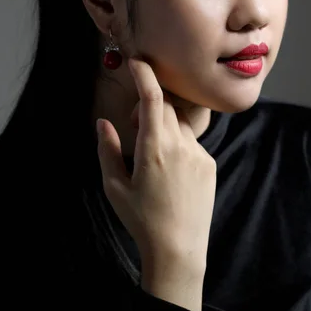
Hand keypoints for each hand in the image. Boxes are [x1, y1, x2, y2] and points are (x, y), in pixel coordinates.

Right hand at [96, 57, 216, 272]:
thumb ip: (107, 149)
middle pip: (165, 107)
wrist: (179, 249)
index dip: (145, 74)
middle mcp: (180, 145)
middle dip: (149, 106)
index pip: (152, 97)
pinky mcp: (209, 164)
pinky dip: (178, 146)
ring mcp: (198, 154)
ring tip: (153, 158)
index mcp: (153, 148)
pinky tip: (170, 175)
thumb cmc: (141, 219)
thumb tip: (102, 122)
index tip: (137, 61)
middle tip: (133, 126)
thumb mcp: (114, 187)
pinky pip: (192, 142)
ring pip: (179, 125)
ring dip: (164, 127)